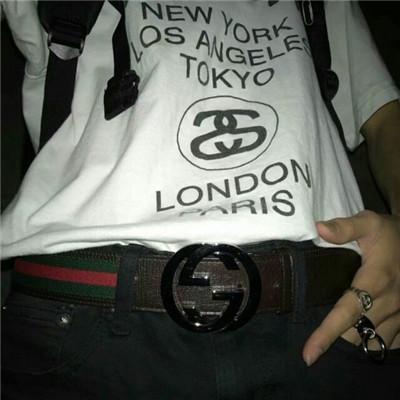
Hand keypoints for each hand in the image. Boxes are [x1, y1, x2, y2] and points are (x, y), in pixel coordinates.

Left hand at [303, 210, 399, 365]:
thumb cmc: (392, 233)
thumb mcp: (369, 223)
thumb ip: (344, 227)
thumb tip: (318, 229)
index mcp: (375, 281)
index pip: (346, 312)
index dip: (327, 334)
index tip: (309, 355)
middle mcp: (389, 303)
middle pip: (357, 333)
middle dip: (336, 346)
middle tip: (312, 356)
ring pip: (374, 340)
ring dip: (353, 347)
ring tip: (330, 354)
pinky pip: (390, 339)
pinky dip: (372, 344)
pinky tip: (357, 345)